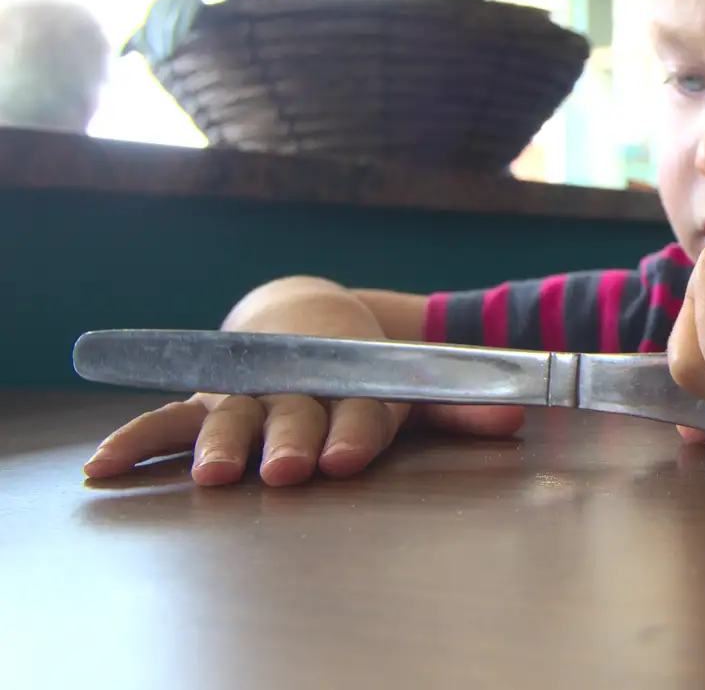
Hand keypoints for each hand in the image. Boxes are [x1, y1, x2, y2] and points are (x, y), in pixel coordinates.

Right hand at [84, 395, 525, 485]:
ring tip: (220, 473)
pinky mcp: (210, 397)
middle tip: (290, 468)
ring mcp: (251, 393)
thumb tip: (516, 418)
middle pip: (297, 414)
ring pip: (237, 415)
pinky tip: (105, 467)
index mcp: (355, 383)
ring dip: (227, 441)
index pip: (362, 408)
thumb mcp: (416, 383)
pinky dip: (138, 440)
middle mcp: (300, 389)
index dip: (357, 432)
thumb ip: (462, 406)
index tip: (347, 459)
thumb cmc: (369, 367)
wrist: (311, 315)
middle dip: (294, 439)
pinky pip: (169, 420)